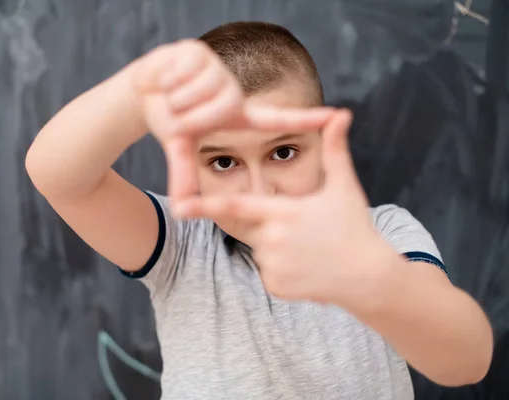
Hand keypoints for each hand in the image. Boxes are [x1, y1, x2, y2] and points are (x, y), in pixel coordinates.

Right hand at [131, 39, 334, 200]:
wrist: (142, 90)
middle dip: (185, 118)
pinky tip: (166, 77)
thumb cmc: (168, 118)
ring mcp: (218, 69)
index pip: (276, 119)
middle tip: (177, 112)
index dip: (306, 119)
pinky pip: (182, 74)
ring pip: (195, 94)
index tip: (340, 116)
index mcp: (235, 114)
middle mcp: (232, 92)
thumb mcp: (178, 147)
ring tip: (172, 93)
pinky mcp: (199, 51)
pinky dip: (165, 80)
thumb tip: (180, 210)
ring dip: (173, 99)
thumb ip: (183, 175)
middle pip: (213, 112)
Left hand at [175, 110, 388, 304]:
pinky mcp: (275, 286)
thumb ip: (335, 149)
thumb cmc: (356, 227)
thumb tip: (342, 113)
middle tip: (306, 232)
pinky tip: (308, 268)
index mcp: (283, 211)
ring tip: (311, 250)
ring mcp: (273, 265)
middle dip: (274, 226)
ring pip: (262, 250)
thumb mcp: (344, 187)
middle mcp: (272, 239)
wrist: (368, 276)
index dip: (204, 205)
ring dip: (279, 248)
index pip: (236, 206)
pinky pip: (268, 272)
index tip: (178, 206)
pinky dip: (283, 269)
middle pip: (255, 227)